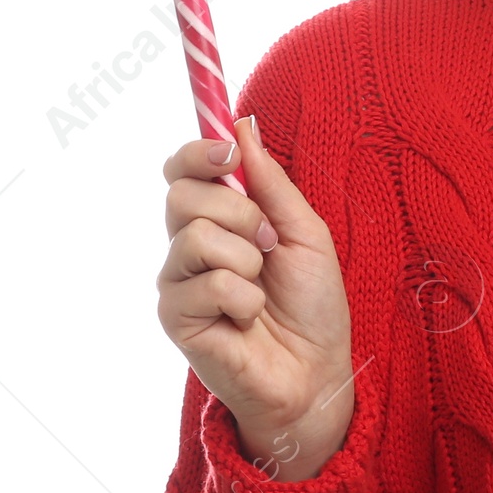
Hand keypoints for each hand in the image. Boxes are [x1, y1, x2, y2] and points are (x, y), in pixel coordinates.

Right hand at [157, 115, 354, 478]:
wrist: (317, 370)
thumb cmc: (312, 305)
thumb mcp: (304, 231)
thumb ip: (270, 182)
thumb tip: (241, 123)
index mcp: (217, 219)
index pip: (182, 169)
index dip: (197, 151)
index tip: (226, 149)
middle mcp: (188, 246)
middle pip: (181, 194)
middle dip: (239, 211)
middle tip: (267, 243)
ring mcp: (177, 282)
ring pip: (195, 235)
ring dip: (246, 258)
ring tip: (262, 287)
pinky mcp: (175, 319)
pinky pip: (205, 283)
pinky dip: (243, 297)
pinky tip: (248, 318)